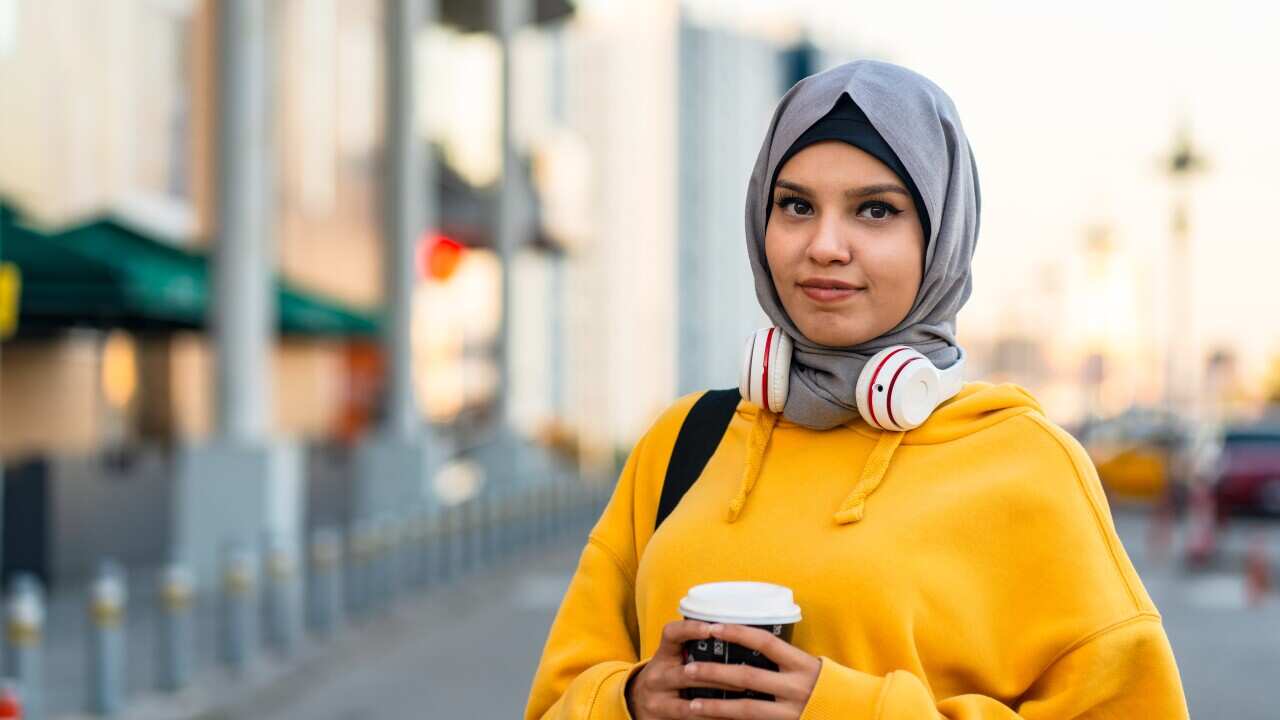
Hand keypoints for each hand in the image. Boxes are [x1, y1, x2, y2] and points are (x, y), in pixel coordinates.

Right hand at [627, 620, 749, 718]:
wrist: (639, 702)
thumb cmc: (667, 676)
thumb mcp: (673, 659)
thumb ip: (694, 650)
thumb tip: (734, 636)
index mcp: (663, 655)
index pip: (671, 634)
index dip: (690, 629)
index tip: (711, 629)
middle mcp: (657, 677)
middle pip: (686, 674)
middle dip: (718, 676)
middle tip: (745, 677)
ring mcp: (657, 702)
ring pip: (689, 706)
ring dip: (717, 706)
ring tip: (740, 705)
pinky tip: (727, 719)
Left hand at [681, 623, 820, 718]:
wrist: (857, 714)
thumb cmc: (831, 687)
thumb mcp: (811, 666)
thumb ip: (784, 660)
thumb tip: (749, 644)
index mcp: (802, 664)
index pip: (764, 643)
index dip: (737, 633)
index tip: (712, 628)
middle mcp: (796, 688)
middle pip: (747, 678)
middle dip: (715, 673)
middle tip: (688, 670)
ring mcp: (791, 712)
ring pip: (746, 709)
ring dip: (716, 707)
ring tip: (692, 705)